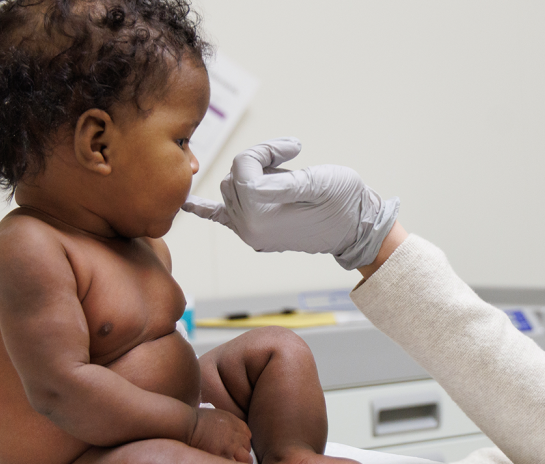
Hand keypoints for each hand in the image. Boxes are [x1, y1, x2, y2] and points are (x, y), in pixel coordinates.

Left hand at [182, 137, 399, 269]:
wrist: (357, 228)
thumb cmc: (344, 201)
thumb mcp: (317, 181)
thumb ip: (278, 177)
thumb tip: (249, 175)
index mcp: (261, 214)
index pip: (242, 166)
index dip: (265, 151)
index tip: (293, 150)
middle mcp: (249, 227)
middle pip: (233, 176)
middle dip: (260, 161)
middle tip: (292, 158)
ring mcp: (250, 231)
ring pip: (231, 188)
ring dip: (252, 175)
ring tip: (284, 175)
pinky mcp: (255, 231)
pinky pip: (221, 217)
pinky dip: (203, 209)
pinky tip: (187, 205)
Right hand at [188, 407, 253, 463]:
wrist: (189, 424)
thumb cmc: (199, 419)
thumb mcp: (220, 415)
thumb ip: (229, 424)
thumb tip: (231, 433)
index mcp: (237, 424)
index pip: (248, 436)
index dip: (243, 443)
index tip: (237, 447)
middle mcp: (237, 435)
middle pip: (248, 448)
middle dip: (243, 453)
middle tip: (235, 458)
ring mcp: (231, 447)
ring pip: (246, 459)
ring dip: (241, 463)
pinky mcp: (222, 456)